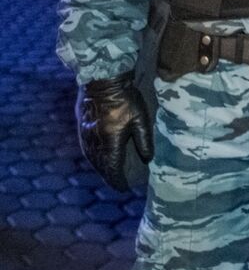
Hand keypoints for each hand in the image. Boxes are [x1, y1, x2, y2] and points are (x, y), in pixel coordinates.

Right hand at [76, 72, 153, 191]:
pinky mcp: (81, 127)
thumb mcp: (141, 119)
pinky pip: (85, 149)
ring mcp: (85, 135)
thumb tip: (147, 159)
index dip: (118, 180)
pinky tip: (96, 159)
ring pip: (91, 159)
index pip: (113, 168)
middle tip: (116, 183)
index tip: (123, 188)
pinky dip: (92, 158)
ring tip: (107, 174)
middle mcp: (95, 142)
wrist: (103, 81)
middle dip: (108, 176)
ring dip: (99, 168)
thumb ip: (144, 140)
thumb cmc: (126, 100)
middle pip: (101, 166)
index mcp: (110, 142)